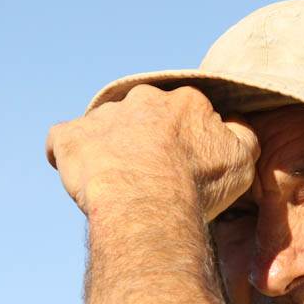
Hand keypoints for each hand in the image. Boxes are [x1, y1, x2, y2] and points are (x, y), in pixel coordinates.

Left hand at [46, 85, 259, 218]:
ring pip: (105, 129)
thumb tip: (233, 124)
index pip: (186, 115)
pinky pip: (62, 142)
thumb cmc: (197, 185)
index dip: (185, 142)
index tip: (185, 167)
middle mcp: (142, 99)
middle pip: (144, 116)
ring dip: (109, 148)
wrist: (148, 204)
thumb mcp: (242, 161)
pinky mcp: (70, 138)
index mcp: (185, 102)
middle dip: (146, 139)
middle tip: (152, 177)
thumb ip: (241, 136)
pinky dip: (67, 155)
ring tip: (117, 184)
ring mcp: (103, 117)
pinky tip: (79, 177)